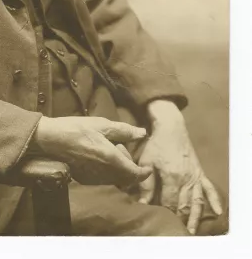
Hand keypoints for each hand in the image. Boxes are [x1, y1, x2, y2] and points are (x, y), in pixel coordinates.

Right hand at [33, 116, 152, 186]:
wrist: (51, 140)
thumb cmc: (77, 128)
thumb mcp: (102, 124)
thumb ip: (124, 131)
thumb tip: (142, 133)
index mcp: (111, 159)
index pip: (135, 174)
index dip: (144, 173)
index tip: (148, 167)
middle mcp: (104, 173)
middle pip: (126, 177)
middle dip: (128, 164)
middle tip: (119, 146)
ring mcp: (94, 179)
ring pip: (115, 179)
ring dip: (118, 169)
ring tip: (107, 150)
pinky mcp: (84, 180)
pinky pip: (103, 179)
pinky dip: (107, 171)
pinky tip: (97, 156)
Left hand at [138, 100, 222, 233]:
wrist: (171, 127)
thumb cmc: (156, 144)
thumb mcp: (147, 162)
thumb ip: (145, 184)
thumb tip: (142, 203)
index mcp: (172, 177)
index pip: (169, 202)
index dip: (164, 213)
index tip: (160, 221)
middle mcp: (187, 179)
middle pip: (184, 205)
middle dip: (180, 219)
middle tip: (175, 231)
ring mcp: (195, 176)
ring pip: (197, 201)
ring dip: (195, 217)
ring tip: (192, 231)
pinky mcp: (200, 172)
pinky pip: (209, 188)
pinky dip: (214, 200)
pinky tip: (217, 212)